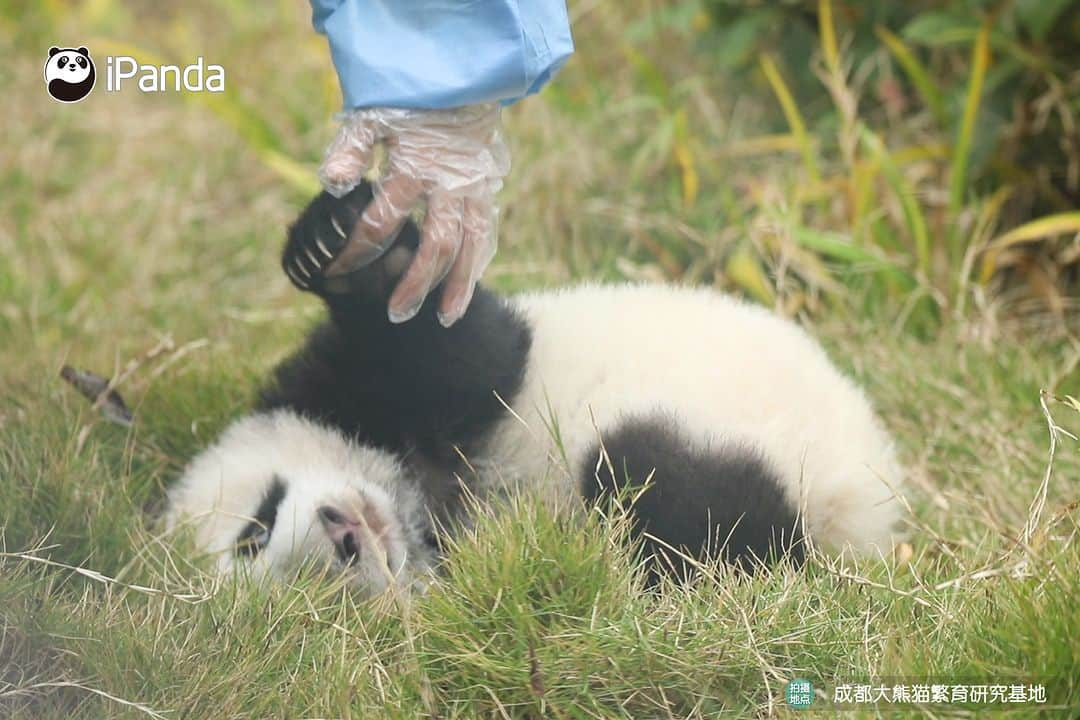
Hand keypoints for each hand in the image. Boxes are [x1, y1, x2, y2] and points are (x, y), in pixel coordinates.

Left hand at [318, 104, 509, 326]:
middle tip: (396, 314)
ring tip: (444, 317)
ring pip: (470, 247)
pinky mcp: (488, 189)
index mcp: (414, 167)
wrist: (459, 76)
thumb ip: (351, 151)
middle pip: (435, 247)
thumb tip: (332, 186)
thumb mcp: (371, 116)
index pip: (382, 222)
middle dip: (415, 284)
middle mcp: (449, 185)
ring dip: (458, 285)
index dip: (358, 250)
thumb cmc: (408, 98)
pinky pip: (487, 234)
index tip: (339, 271)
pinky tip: (464, 287)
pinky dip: (477, 263)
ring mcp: (474, 189)